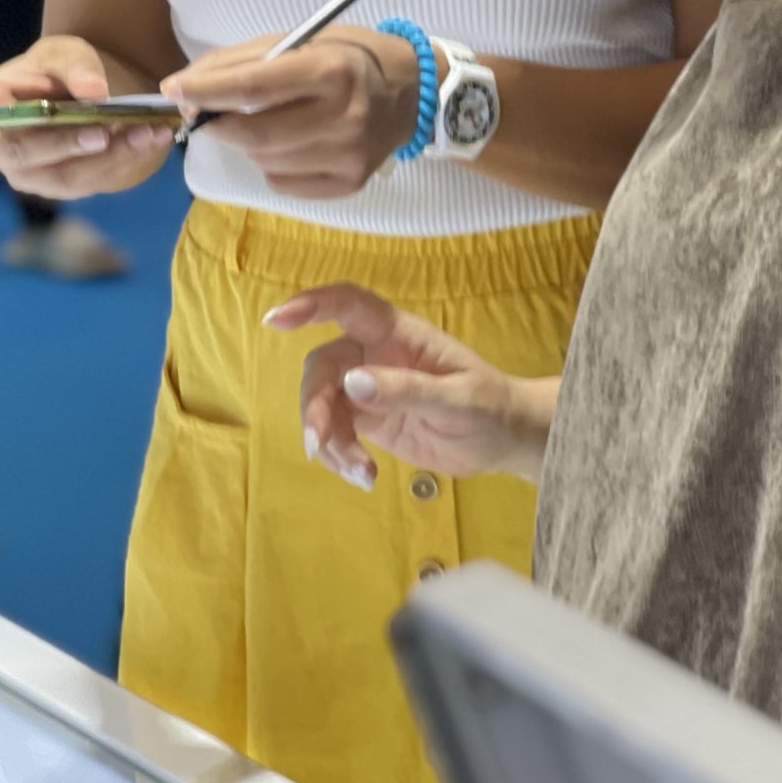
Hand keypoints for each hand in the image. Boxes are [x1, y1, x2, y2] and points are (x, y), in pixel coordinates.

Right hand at [0, 35, 174, 197]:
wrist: (107, 87)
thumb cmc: (71, 67)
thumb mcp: (71, 52)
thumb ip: (78, 66)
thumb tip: (92, 93)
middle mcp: (1, 144)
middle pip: (17, 154)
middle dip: (60, 144)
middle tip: (99, 128)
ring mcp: (32, 173)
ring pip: (64, 174)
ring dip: (108, 154)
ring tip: (145, 130)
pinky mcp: (67, 186)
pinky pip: (93, 181)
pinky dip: (125, 159)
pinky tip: (152, 137)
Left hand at [163, 26, 420, 199]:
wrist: (411, 90)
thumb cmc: (347, 56)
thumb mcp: (300, 40)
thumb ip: (242, 61)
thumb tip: (186, 85)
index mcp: (331, 70)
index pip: (252, 86)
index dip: (204, 90)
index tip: (172, 90)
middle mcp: (344, 116)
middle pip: (253, 134)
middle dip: (217, 124)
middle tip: (205, 112)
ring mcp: (349, 155)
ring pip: (264, 160)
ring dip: (246, 142)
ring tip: (267, 119)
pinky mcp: (349, 183)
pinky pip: (283, 182)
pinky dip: (271, 163)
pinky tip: (291, 142)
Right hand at [267, 283, 554, 487]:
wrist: (505, 441)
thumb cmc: (491, 407)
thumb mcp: (458, 399)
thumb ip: (406, 389)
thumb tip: (351, 383)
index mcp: (397, 333)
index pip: (347, 305)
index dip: (310, 305)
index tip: (276, 320)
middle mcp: (375, 354)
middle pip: (323, 367)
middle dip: (314, 405)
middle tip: (319, 444)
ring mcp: (368, 386)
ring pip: (323, 403)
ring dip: (329, 439)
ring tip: (359, 474)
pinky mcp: (368, 418)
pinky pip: (336, 431)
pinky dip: (340, 455)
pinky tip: (364, 477)